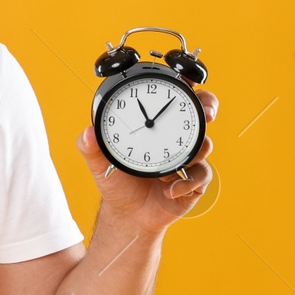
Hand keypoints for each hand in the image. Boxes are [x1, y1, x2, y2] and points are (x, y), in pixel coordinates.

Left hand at [76, 88, 216, 233]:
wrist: (127, 213)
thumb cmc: (116, 181)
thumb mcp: (99, 163)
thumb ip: (89, 146)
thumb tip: (87, 133)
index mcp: (154, 125)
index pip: (172, 98)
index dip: (184, 86)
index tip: (186, 81)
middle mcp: (175, 137)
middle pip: (201, 113)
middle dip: (208, 107)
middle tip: (205, 113)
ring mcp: (188, 158)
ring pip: (204, 145)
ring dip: (189, 153)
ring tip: (163, 171)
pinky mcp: (194, 181)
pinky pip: (202, 176)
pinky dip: (186, 182)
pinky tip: (169, 189)